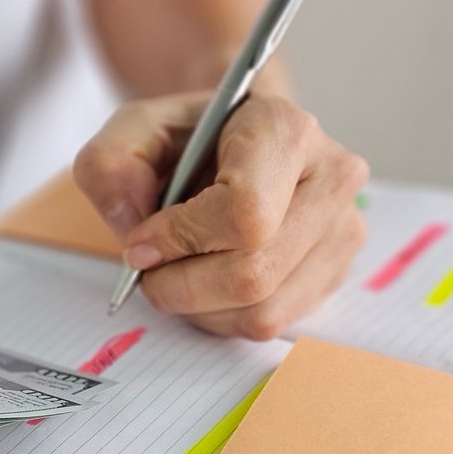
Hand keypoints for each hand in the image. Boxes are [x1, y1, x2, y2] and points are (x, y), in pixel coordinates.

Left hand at [74, 92, 369, 338]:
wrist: (228, 145)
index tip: (141, 243)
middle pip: (253, 274)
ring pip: (261, 310)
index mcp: (284, 130)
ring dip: (198, 307)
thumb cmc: (183, 141)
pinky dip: (221, 316)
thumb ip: (109, 166)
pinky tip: (207, 282)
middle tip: (150, 269)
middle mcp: (332, 177)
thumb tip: (134, 230)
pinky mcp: (336, 272)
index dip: (180, 241)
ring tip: (179, 272)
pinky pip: (270, 323)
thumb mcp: (129, 134)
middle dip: (182, 286)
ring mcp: (343, 229)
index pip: (244, 213)